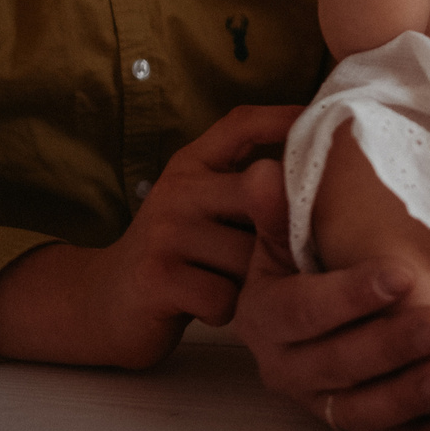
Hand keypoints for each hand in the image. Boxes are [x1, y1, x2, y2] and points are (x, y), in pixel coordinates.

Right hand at [0, 104, 300, 369]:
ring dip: (252, 281)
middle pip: (260, 194)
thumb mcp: (206, 206)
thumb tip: (326, 173)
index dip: (284, 120)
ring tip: (232, 283)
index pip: (241, 125)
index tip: (325, 125)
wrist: (104, 303)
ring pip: (248, 256)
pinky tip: (209, 306)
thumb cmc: (178, 253)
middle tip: (281, 253)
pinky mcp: (157, 278)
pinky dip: (226, 310)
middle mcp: (177, 191)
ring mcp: (164, 233)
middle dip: (279, 229)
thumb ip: (251, 186)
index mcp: (191, 165)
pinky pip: (225, 296)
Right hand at [232, 157, 429, 430]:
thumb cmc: (303, 262)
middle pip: (339, 363)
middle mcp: (285, 368)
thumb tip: (262, 175)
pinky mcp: (353, 426)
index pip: (305, 310)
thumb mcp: (283, 236)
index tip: (402, 274)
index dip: (351, 295)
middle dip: (393, 344)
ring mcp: (320, 403)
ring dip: (409, 395)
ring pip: (362, 409)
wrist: (302, 311)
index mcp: (265, 317)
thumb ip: (275, 212)